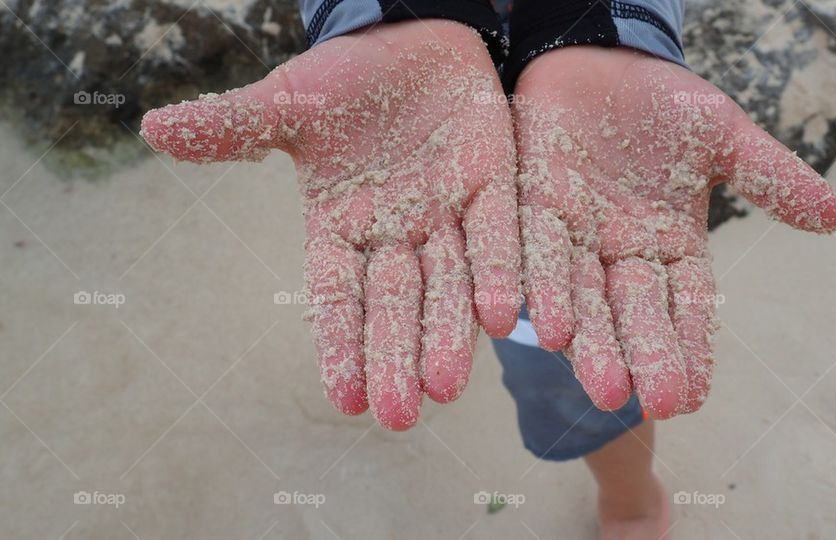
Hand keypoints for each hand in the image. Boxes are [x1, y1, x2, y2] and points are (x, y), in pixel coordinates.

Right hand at [141, 20, 520, 429]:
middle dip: (396, 358)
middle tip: (399, 416)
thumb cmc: (346, 78)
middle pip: (395, 305)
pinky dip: (496, 271)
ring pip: (448, 282)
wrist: (410, 36)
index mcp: (341, 226)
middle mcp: (395, 233)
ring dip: (449, 334)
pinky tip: (499, 315)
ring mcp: (446, 212)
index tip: (344, 400)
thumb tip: (150, 128)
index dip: (340, 344)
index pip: (337, 297)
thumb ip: (235, 126)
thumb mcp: (291, 102)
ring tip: (447, 387)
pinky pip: (496, 233)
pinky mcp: (491, 183)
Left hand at [513, 47, 835, 418]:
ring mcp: (576, 233)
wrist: (601, 58)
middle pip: (633, 313)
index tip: (692, 398)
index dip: (689, 349)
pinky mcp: (533, 204)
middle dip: (641, 357)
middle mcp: (621, 252)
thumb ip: (768, 176)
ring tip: (600, 387)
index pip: (685, 307)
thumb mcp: (723, 136)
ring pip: (581, 295)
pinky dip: (540, 285)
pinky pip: (534, 249)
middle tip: (648, 405)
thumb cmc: (665, 101)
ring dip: (589, 341)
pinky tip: (543, 323)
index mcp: (671, 245)